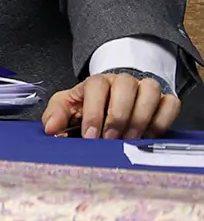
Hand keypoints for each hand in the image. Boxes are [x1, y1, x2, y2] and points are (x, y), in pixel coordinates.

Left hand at [42, 72, 180, 139]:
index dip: (94, 112)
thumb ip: (56, 115)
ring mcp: (144, 89)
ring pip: (151, 90)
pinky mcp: (163, 100)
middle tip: (111, 139)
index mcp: (97, 81)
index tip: (90, 136)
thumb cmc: (87, 105)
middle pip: (126, 86)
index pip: (96, 86)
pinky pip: (171, 103)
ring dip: (141, 117)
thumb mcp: (66, 108)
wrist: (110, 100)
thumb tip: (49, 128)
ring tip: (130, 139)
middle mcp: (123, 81)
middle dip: (118, 116)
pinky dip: (163, 119)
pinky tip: (149, 135)